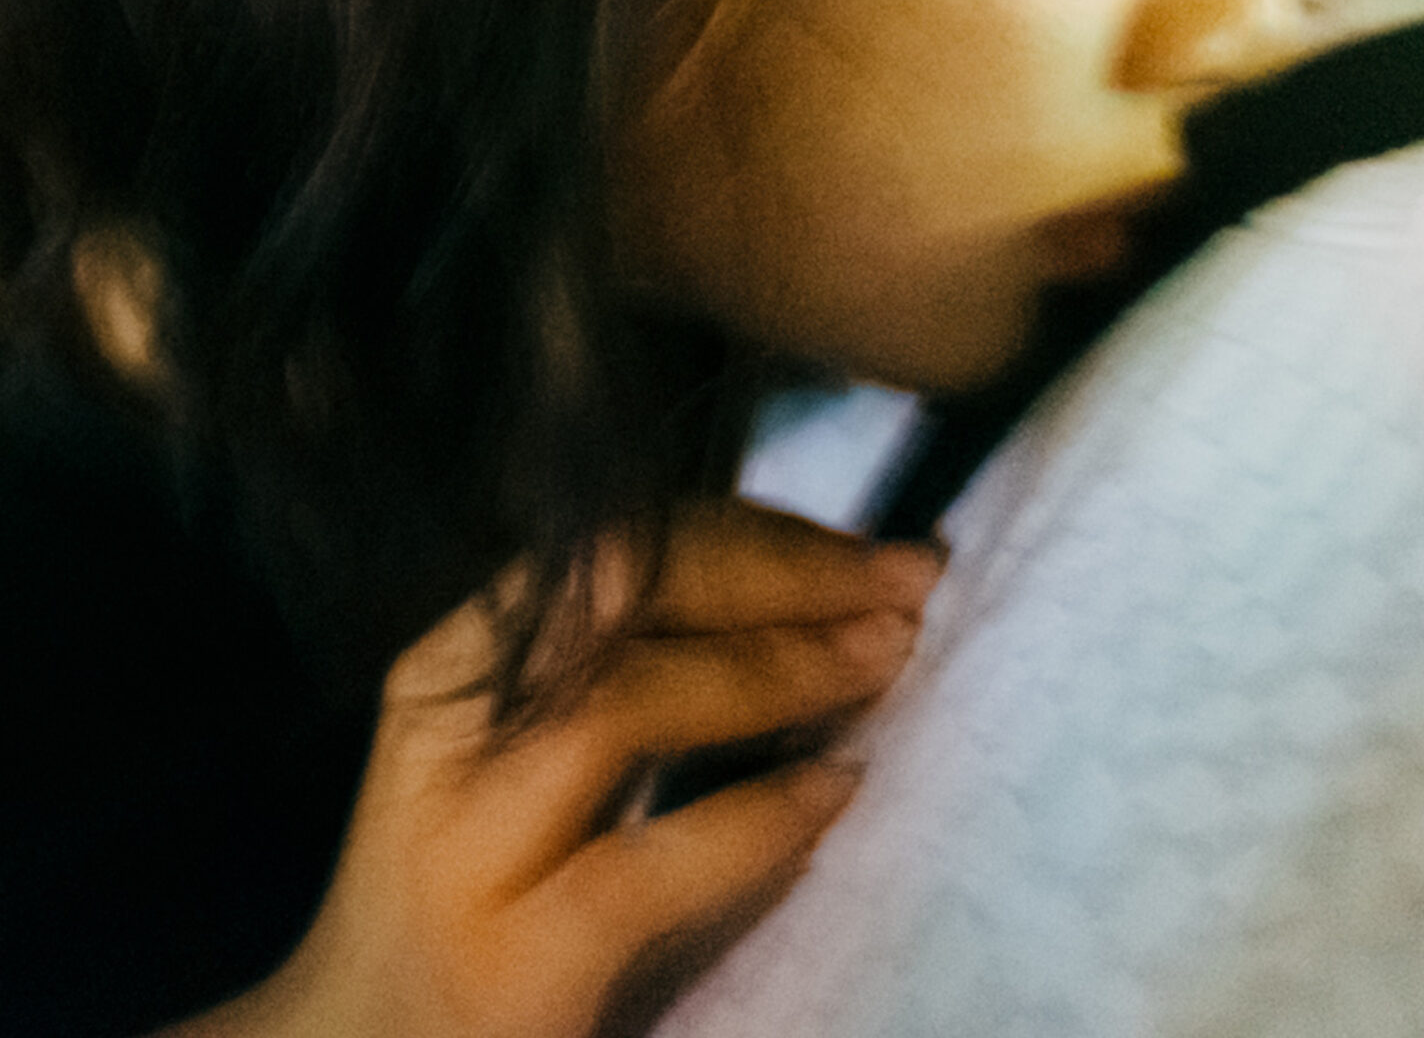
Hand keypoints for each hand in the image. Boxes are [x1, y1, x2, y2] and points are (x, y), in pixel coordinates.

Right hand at [164, 501, 942, 1037]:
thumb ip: (628, 667)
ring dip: (777, 667)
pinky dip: (756, 818)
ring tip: (884, 658)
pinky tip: (836, 791)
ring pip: (623, 703)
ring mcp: (467, 845)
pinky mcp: (507, 963)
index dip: (751, 526)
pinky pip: (647, 866)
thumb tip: (810, 597)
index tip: (862, 539)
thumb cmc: (479, 881)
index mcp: (459, 659)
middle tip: (907, 574)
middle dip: (778, 568)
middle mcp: (449, 727)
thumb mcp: (529, 745)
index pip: (615, 547)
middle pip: (619, 592)